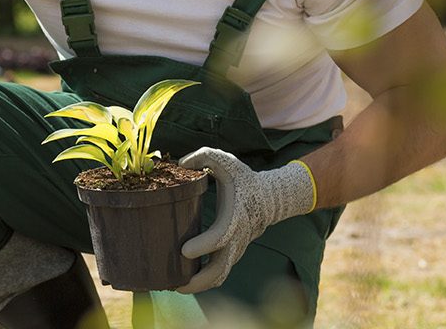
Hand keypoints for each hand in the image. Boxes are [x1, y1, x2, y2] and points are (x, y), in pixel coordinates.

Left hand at [177, 147, 315, 292]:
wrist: (270, 197)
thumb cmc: (243, 179)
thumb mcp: (225, 162)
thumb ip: (204, 157)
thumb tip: (181, 163)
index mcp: (233, 217)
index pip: (220, 237)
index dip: (203, 246)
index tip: (184, 251)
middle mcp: (236, 238)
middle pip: (220, 269)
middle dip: (199, 280)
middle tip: (176, 285)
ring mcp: (236, 249)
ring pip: (220, 275)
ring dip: (200, 285)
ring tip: (175, 287)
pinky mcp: (232, 253)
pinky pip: (220, 272)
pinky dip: (205, 281)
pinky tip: (185, 281)